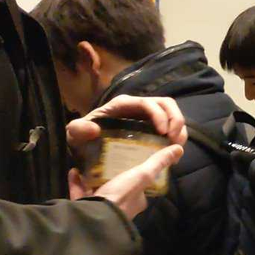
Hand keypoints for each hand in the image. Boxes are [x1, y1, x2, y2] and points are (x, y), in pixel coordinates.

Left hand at [67, 95, 187, 151]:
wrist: (84, 146)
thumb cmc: (81, 138)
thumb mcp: (74, 134)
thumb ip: (78, 130)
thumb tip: (94, 129)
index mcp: (122, 105)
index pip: (148, 103)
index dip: (160, 115)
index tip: (164, 133)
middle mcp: (137, 106)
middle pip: (166, 104)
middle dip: (176, 120)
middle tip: (174, 140)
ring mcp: (147, 116)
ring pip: (172, 113)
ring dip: (180, 128)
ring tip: (176, 147)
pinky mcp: (152, 127)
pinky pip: (171, 126)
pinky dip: (177, 136)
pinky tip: (174, 151)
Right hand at [69, 143, 183, 219]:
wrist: (93, 218)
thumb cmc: (121, 196)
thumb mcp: (142, 175)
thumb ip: (157, 163)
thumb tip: (179, 149)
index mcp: (136, 201)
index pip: (140, 187)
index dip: (138, 176)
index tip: (133, 162)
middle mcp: (121, 208)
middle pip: (118, 188)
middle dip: (113, 176)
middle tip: (107, 158)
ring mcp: (100, 209)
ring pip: (98, 191)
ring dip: (93, 178)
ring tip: (89, 162)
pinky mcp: (83, 209)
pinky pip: (80, 194)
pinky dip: (77, 183)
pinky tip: (74, 170)